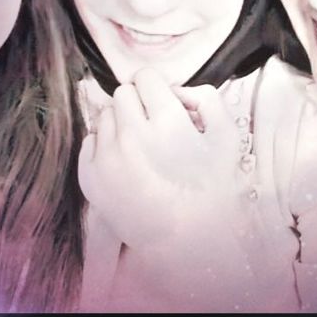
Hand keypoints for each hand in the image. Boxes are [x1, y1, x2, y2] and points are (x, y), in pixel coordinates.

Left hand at [78, 69, 243, 249]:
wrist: (184, 240)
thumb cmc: (210, 188)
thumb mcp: (227, 137)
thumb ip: (207, 98)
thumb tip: (177, 90)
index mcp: (166, 121)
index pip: (146, 77)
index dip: (157, 88)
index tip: (163, 103)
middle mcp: (131, 134)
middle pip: (123, 93)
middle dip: (139, 104)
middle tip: (153, 126)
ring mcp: (106, 156)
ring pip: (105, 115)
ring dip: (121, 123)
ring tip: (140, 147)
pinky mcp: (89, 176)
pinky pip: (90, 141)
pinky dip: (105, 146)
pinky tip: (125, 163)